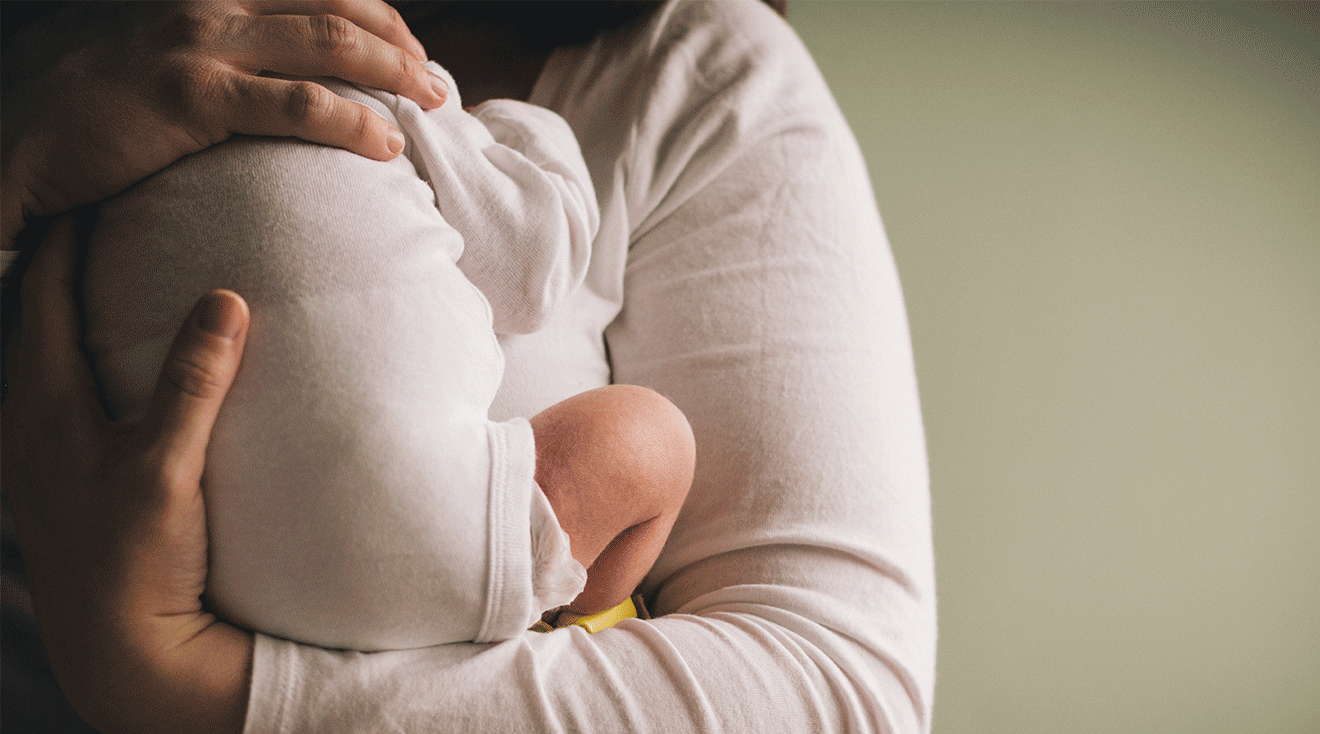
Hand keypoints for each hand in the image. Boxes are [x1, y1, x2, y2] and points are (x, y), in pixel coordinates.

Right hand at [2, 0, 446, 245]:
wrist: (16, 132)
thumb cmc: (90, 105)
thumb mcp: (154, 55)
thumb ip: (216, 52)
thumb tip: (271, 76)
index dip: (375, 14)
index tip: (410, 48)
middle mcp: (207, 1)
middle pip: (337, 8)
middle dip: (399, 41)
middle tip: (435, 80)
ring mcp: (199, 43)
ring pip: (331, 46)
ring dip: (396, 73)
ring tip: (432, 103)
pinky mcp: (191, 95)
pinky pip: (297, 105)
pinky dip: (353, 123)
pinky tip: (386, 145)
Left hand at [2, 221, 253, 733]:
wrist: (119, 647)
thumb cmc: (134, 559)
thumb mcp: (166, 467)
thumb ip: (192, 382)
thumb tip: (224, 298)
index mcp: (43, 405)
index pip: (44, 292)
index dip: (67, 235)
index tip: (94, 184)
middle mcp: (27, 420)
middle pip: (32, 313)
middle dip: (60, 258)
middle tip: (102, 212)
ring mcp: (38, 452)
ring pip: (39, 353)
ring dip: (67, 306)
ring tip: (107, 272)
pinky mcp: (59, 478)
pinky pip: (57, 390)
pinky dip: (79, 353)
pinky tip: (111, 361)